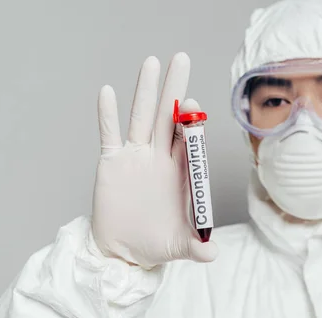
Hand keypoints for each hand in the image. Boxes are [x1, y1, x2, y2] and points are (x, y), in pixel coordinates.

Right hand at [91, 53, 217, 266]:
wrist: (123, 250)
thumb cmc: (155, 244)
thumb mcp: (178, 247)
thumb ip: (195, 247)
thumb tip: (213, 254)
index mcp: (181, 173)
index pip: (190, 139)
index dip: (192, 120)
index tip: (193, 104)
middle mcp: (160, 158)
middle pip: (168, 118)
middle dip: (174, 89)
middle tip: (180, 59)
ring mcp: (136, 157)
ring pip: (141, 118)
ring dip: (145, 91)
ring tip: (151, 62)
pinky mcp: (112, 163)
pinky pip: (110, 135)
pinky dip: (108, 115)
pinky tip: (108, 92)